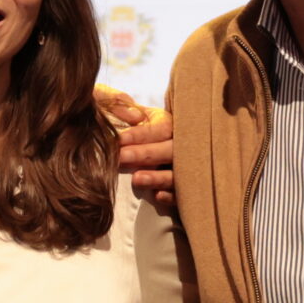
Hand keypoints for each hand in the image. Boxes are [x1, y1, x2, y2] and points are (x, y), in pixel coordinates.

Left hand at [97, 87, 173, 205]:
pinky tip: (158, 196)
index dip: (140, 135)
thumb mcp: (122, 112)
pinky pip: (181, 195)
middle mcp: (180, 146)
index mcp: (168, 124)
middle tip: (121, 158)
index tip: (118, 140)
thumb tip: (132, 115)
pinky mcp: (183, 191)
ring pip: (177, 174)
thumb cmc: (125, 130)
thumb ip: (120, 105)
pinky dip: (171, 196)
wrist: (132, 151)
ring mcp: (184, 169)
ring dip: (158, 177)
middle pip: (170, 149)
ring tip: (136, 179)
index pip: (161, 128)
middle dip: (145, 154)